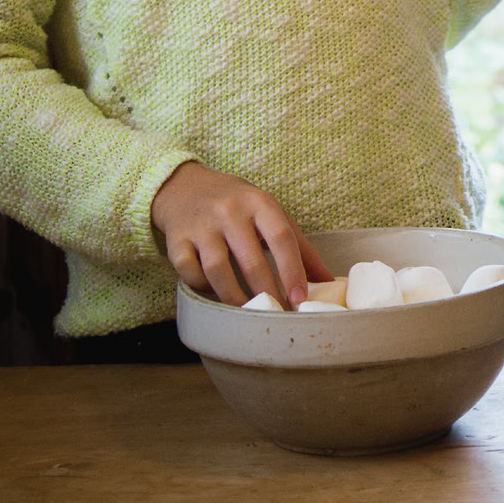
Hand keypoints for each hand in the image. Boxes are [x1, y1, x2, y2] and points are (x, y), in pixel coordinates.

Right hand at [150, 162, 330, 306]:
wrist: (187, 188)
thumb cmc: (239, 205)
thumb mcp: (272, 214)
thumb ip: (299, 246)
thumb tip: (327, 281)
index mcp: (259, 202)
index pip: (282, 238)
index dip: (292, 270)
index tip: (300, 298)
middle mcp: (229, 212)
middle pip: (251, 260)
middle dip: (267, 291)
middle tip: (278, 314)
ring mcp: (201, 226)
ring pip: (218, 270)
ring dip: (235, 296)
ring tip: (249, 312)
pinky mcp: (176, 241)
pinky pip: (190, 273)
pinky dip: (204, 288)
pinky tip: (217, 294)